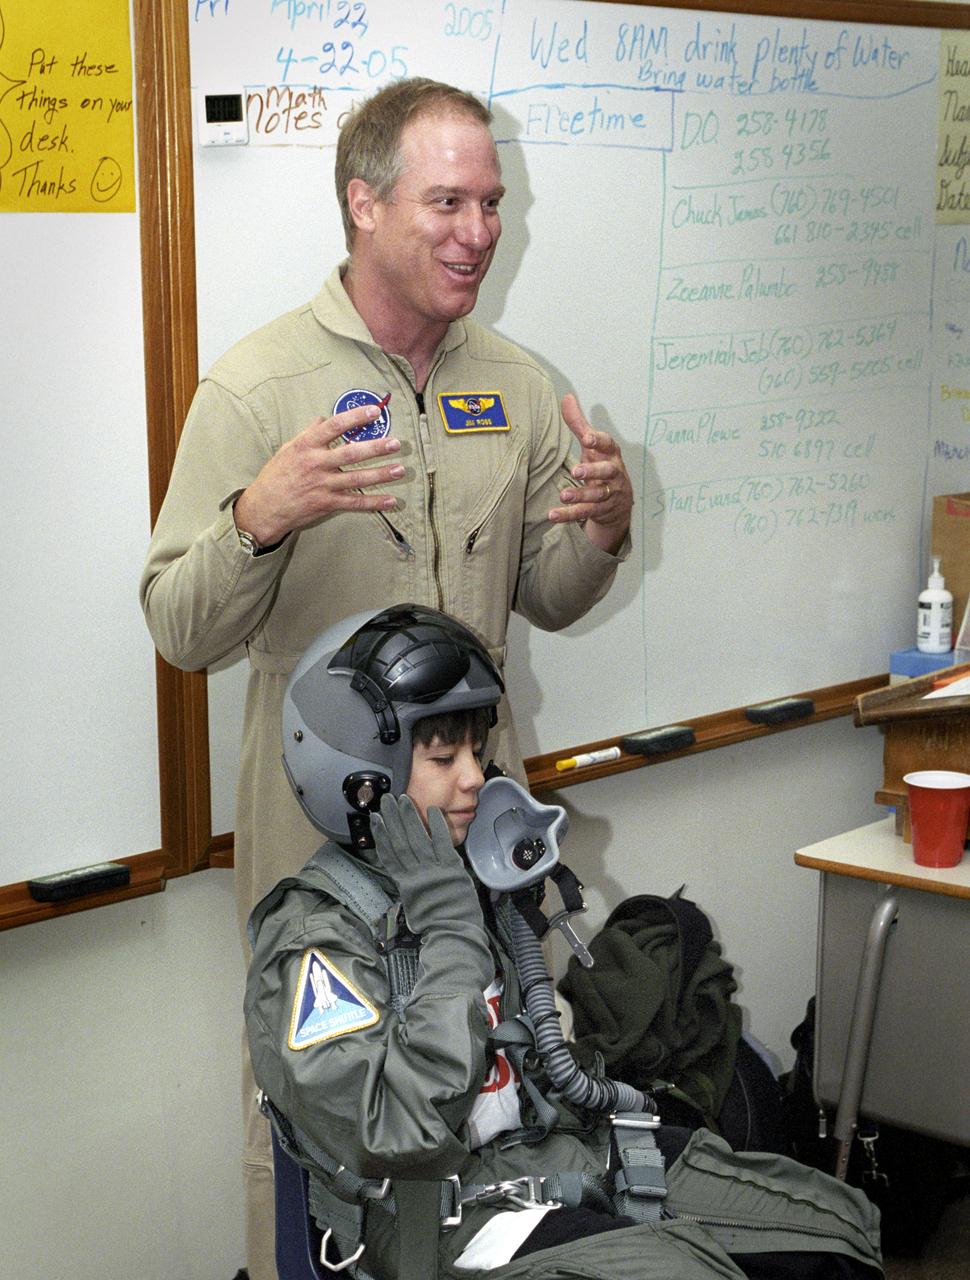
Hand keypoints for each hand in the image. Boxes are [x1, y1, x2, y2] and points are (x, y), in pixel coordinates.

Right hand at [231, 402, 404, 546]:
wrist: (264, 508)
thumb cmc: (275, 476)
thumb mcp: (288, 449)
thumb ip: (308, 434)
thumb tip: (323, 418)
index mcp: (306, 446)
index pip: (334, 426)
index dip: (356, 417)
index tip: (374, 411)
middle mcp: (316, 464)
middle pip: (351, 453)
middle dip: (376, 448)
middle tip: (396, 443)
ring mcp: (322, 485)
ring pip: (357, 479)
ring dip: (381, 475)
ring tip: (400, 470)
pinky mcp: (327, 504)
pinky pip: (354, 503)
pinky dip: (374, 503)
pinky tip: (390, 501)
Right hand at [371, 794, 483, 935]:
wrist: (453, 932)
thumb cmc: (434, 922)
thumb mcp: (414, 904)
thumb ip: (409, 886)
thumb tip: (403, 872)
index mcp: (404, 883)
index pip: (389, 855)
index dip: (381, 835)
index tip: (375, 819)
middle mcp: (415, 873)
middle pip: (400, 841)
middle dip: (392, 819)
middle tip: (386, 799)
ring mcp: (432, 869)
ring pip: (417, 838)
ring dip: (409, 817)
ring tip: (402, 799)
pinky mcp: (451, 867)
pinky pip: (442, 842)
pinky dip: (436, 825)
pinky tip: (432, 809)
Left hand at [548, 393, 632, 554]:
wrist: (619, 501)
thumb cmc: (602, 465)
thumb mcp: (592, 445)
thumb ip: (579, 424)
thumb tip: (567, 397)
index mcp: (610, 454)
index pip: (608, 444)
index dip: (598, 441)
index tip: (587, 438)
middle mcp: (613, 474)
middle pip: (606, 472)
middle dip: (593, 471)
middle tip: (576, 471)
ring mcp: (608, 494)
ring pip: (597, 496)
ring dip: (580, 496)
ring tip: (564, 495)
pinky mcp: (600, 511)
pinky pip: (585, 513)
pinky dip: (569, 515)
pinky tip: (553, 515)